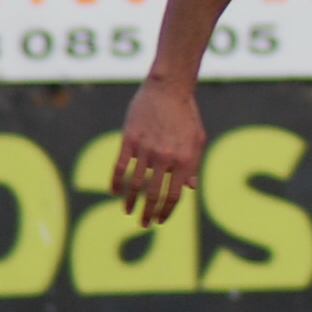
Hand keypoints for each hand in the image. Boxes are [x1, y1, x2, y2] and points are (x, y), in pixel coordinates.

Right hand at [112, 79, 205, 226]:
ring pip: (135, 184)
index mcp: (185, 160)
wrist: (169, 87)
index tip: (159, 220)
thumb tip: (190, 188)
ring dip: (130, 201)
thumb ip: (193, 165)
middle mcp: (166, 158)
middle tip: (143, 224)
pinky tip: (113, 192)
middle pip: (153, 195)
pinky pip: (120, 166)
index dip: (166, 212)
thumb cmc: (186, 113)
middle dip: (147, 213)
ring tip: (128, 211)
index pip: (174, 196)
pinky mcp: (129, 139)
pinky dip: (115, 182)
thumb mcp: (198, 139)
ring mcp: (147, 149)